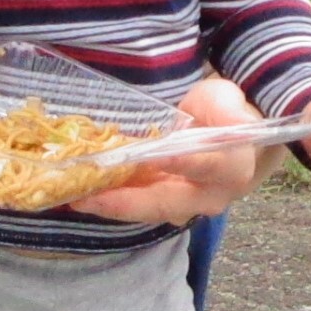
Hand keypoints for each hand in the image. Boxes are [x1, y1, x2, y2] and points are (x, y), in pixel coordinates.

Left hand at [77, 74, 272, 224]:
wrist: (234, 148)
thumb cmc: (225, 117)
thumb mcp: (226, 101)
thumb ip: (228, 108)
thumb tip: (234, 119)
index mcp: (231, 168)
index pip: (203, 166)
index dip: (178, 162)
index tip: (151, 157)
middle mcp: (209, 196)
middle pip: (164, 203)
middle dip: (123, 201)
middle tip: (87, 197)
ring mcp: (185, 207)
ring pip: (145, 209)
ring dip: (110, 205)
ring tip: (75, 198)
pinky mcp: (165, 207)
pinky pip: (137, 206)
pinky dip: (110, 201)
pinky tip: (81, 194)